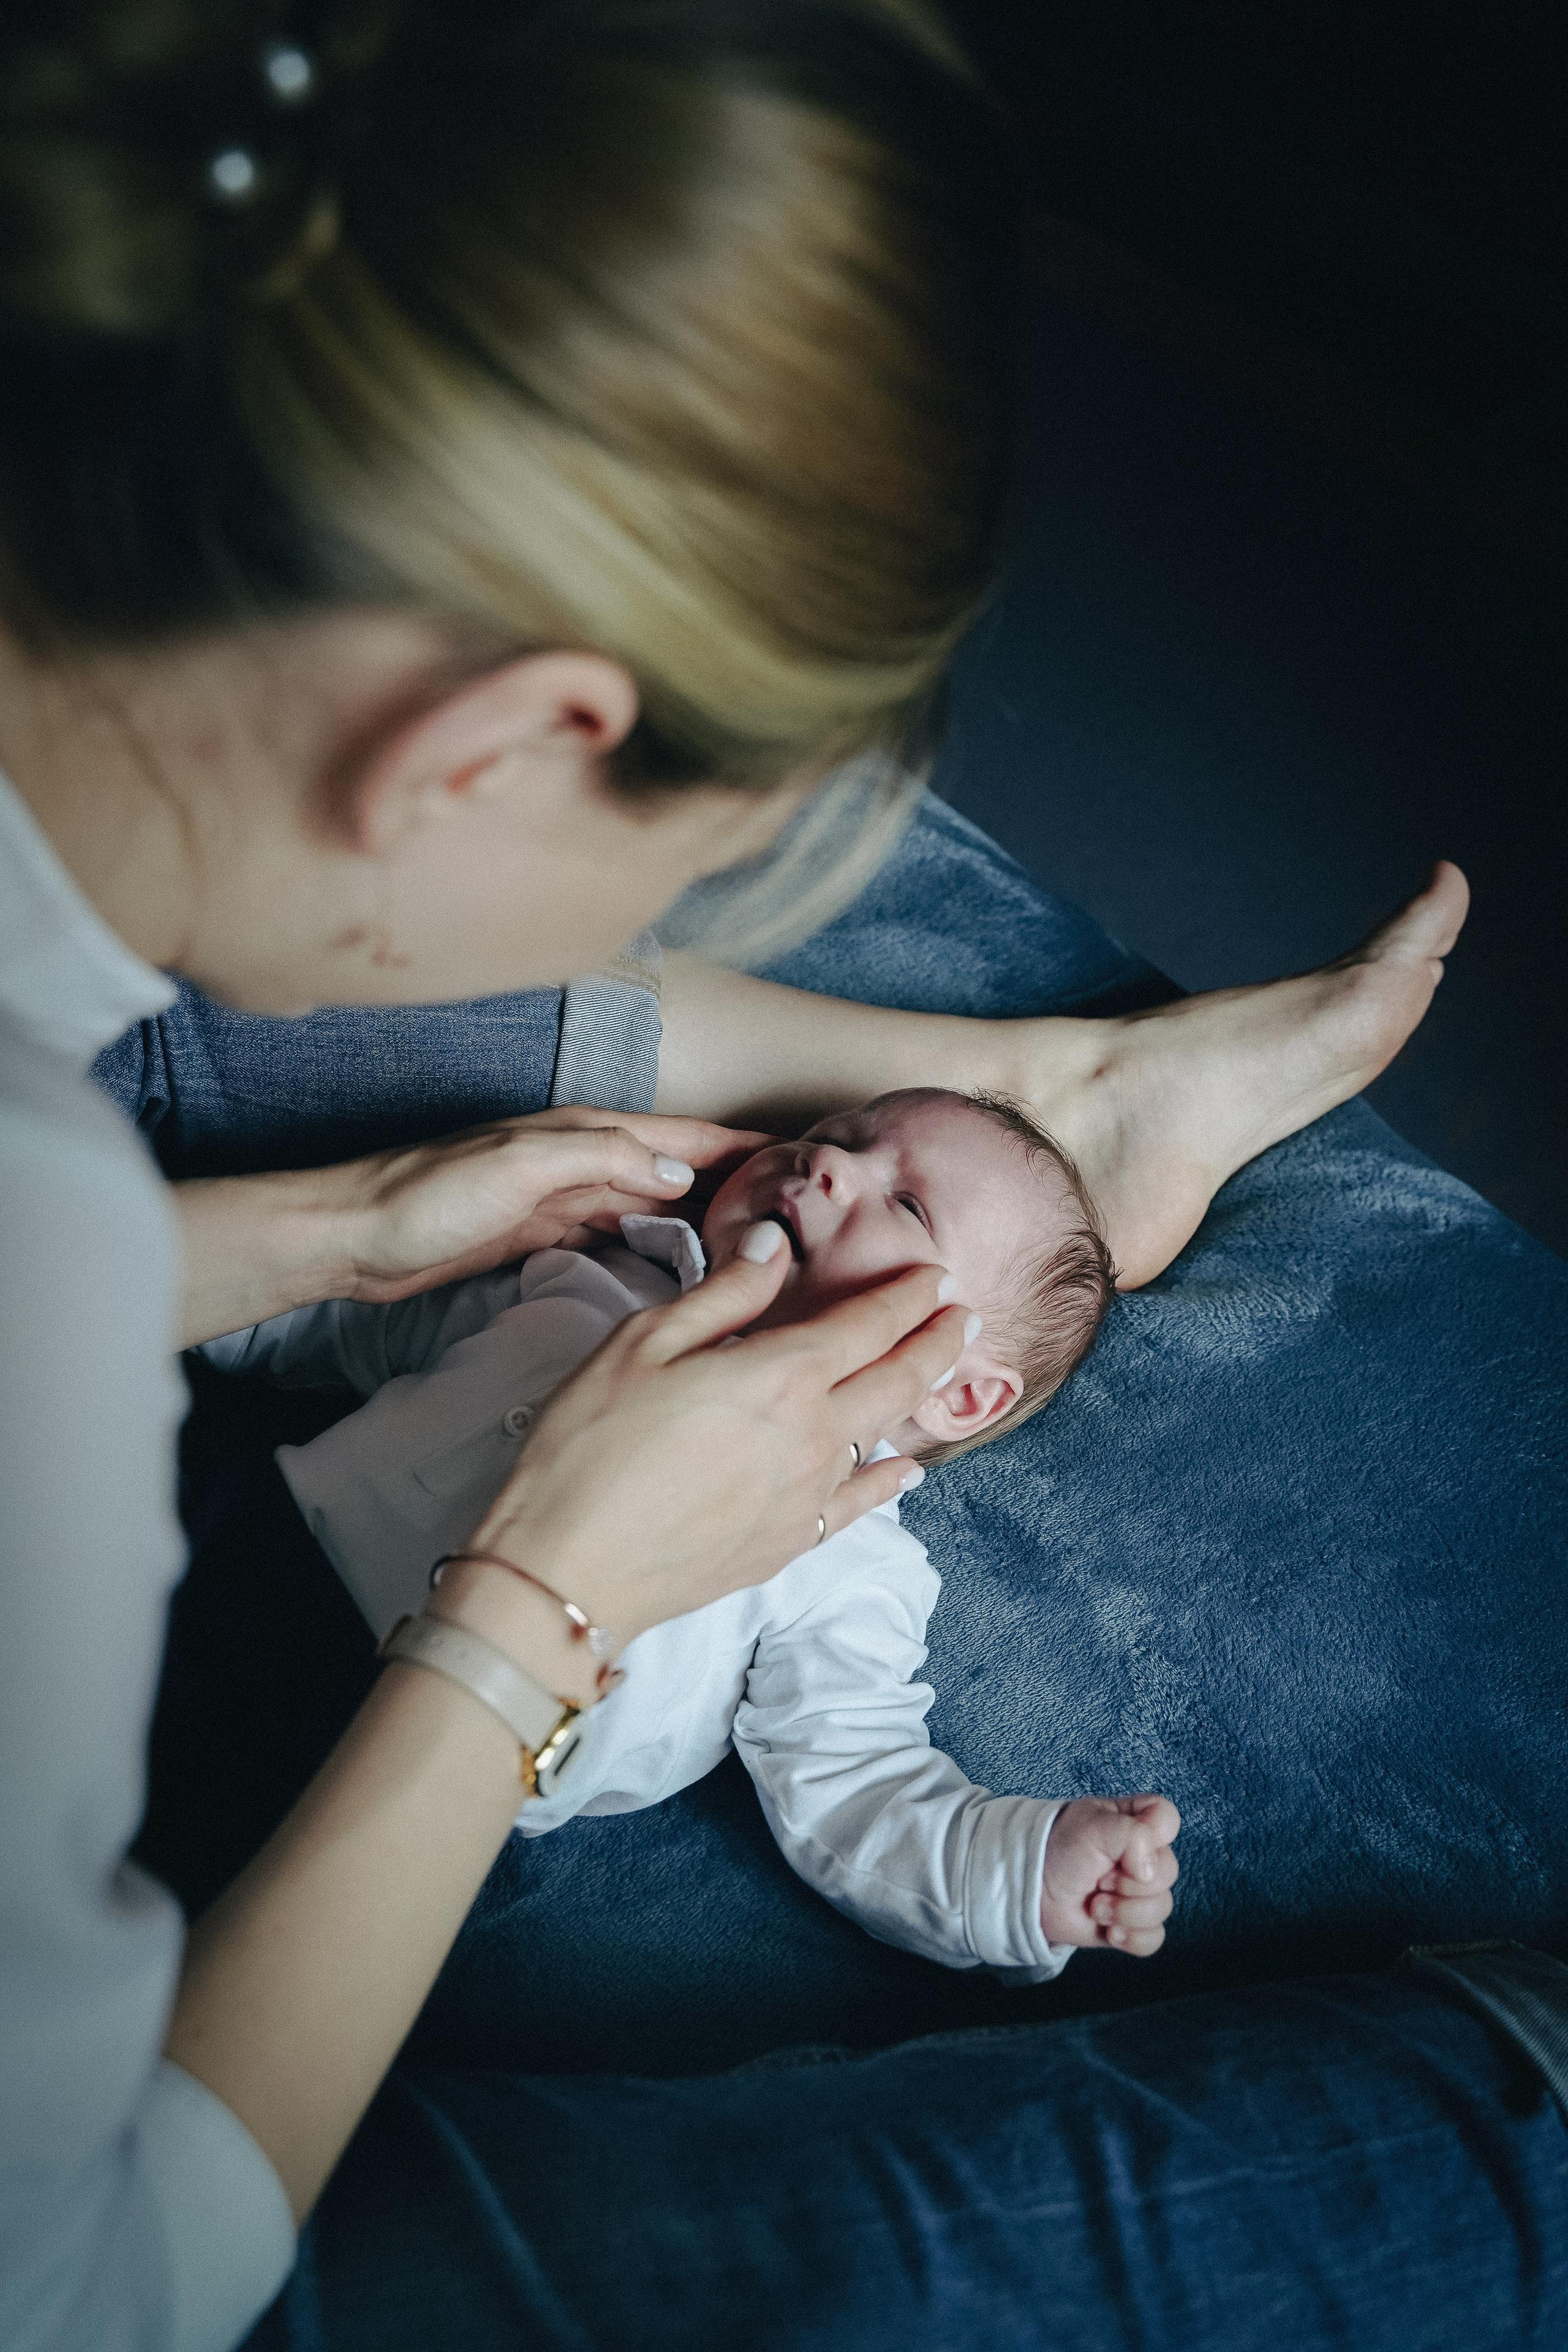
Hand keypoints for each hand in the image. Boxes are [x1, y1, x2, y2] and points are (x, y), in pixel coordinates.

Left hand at [341, 1105, 768, 1301]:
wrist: (352, 1236)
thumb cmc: (425, 1196)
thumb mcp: (521, 1168)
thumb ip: (602, 1159)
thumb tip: (680, 1172)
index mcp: (582, 1133)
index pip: (681, 1135)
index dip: (738, 1144)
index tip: (798, 1157)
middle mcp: (580, 1158)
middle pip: (675, 1165)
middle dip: (733, 1176)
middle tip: (797, 1206)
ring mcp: (562, 1197)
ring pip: (651, 1199)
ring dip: (700, 1209)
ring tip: (754, 1232)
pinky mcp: (542, 1233)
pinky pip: (617, 1232)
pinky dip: (654, 1240)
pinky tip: (678, 1261)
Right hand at [429, 1223, 968, 1695]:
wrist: (571, 1569)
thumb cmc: (589, 1445)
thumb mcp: (643, 1343)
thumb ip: (722, 1294)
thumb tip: (773, 1247)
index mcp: (780, 1375)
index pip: (868, 1324)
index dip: (906, 1297)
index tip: (934, 1276)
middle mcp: (812, 1435)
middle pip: (896, 1379)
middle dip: (935, 1341)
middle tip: (962, 1316)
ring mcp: (807, 1495)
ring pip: (884, 1436)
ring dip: (917, 1399)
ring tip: (938, 1373)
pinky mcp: (789, 1542)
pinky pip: (860, 1504)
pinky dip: (889, 1479)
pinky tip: (905, 1470)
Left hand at [1039, 1794, 1180, 1955]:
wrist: (1030, 1892)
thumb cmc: (1059, 1849)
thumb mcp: (1093, 1826)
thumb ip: (1133, 1835)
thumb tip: (1150, 1872)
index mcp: (1134, 1822)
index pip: (1167, 1819)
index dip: (1153, 1835)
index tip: (1121, 1842)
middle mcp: (1141, 1856)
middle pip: (1168, 1871)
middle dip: (1130, 1882)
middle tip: (1100, 1879)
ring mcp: (1138, 1892)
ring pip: (1163, 1908)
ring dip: (1125, 1912)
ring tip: (1096, 1905)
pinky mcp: (1131, 1924)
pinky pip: (1154, 1937)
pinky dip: (1132, 1938)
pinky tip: (1109, 1932)